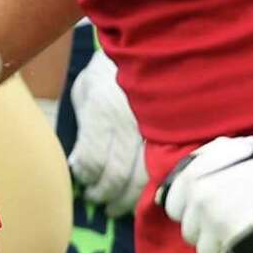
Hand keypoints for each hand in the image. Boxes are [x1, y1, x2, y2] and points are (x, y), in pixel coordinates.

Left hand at [67, 49, 147, 216]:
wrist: (149, 47)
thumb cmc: (108, 72)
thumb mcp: (85, 90)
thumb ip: (82, 125)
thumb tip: (79, 163)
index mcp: (102, 110)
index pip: (91, 160)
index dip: (86, 178)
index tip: (83, 183)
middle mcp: (128, 122)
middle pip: (116, 175)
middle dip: (104, 195)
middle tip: (99, 201)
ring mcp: (154, 129)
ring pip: (141, 179)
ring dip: (126, 199)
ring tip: (115, 205)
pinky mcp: (173, 134)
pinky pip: (161, 169)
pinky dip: (149, 188)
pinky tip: (140, 194)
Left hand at [157, 135, 252, 252]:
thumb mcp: (217, 150)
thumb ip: (187, 171)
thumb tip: (159, 199)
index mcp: (190, 182)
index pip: (173, 210)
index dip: (192, 210)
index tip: (212, 206)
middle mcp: (198, 205)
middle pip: (189, 233)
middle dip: (206, 229)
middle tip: (233, 218)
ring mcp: (217, 226)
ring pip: (205, 252)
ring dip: (221, 245)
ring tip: (243, 231)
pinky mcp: (238, 244)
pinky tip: (252, 244)